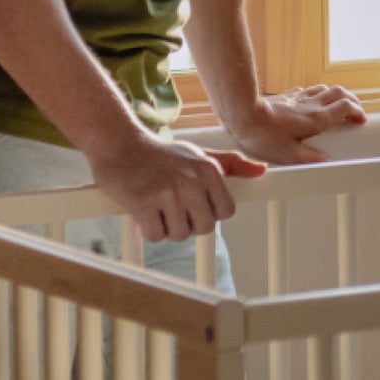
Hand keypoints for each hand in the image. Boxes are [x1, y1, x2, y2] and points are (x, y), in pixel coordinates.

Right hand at [86, 132, 262, 243]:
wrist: (119, 143)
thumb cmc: (161, 154)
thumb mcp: (199, 154)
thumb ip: (231, 164)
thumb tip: (261, 171)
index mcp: (209, 170)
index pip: (225, 212)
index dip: (208, 214)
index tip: (193, 205)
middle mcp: (192, 181)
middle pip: (204, 227)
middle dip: (188, 224)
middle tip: (172, 210)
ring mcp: (167, 192)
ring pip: (179, 234)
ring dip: (166, 228)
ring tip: (157, 208)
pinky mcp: (142, 203)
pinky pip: (156, 235)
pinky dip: (148, 231)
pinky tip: (142, 212)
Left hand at [226, 82, 367, 166]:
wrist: (242, 113)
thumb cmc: (263, 134)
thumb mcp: (288, 154)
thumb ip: (310, 159)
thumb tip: (327, 163)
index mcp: (317, 119)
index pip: (347, 107)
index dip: (358, 112)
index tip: (360, 120)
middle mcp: (312, 105)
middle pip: (341, 92)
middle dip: (351, 100)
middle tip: (353, 111)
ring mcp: (299, 98)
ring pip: (325, 88)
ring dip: (335, 95)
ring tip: (336, 106)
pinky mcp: (286, 95)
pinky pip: (307, 90)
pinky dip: (316, 94)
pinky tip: (311, 102)